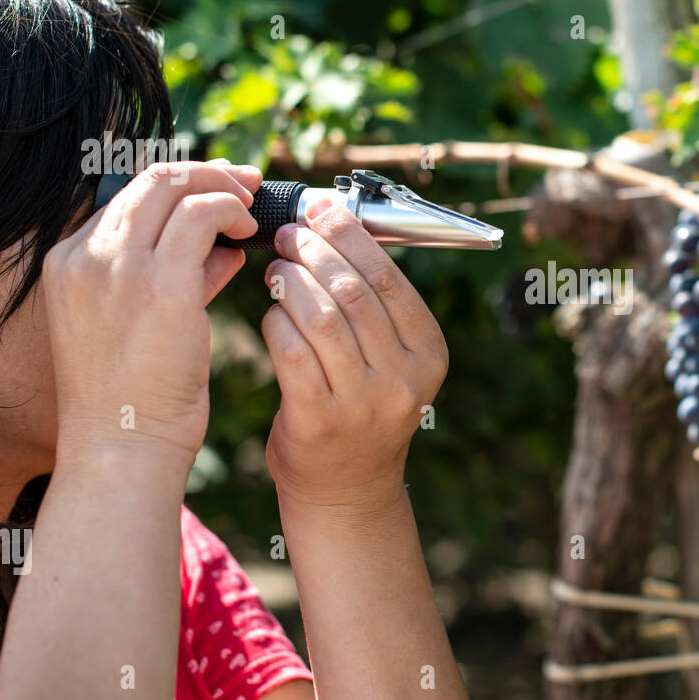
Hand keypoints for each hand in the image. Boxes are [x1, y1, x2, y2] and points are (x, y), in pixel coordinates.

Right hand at [43, 161, 260, 463]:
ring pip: (175, 185)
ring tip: (253, 208)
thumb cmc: (135, 395)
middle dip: (206, 172)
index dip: (180, 187)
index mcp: (67, 262)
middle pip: (150, 179)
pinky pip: (203, 215)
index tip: (219, 191)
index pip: (128, 198)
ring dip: (223, 187)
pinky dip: (232, 210)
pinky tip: (251, 231)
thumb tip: (225, 248)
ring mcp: (118, 267)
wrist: (120, 445)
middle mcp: (85, 255)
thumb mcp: (145, 322)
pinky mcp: (160, 285)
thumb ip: (181, 276)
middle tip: (248, 183)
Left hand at [260, 200, 448, 512]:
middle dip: (315, 251)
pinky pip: (292, 353)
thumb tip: (332, 225)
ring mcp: (365, 404)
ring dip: (291, 283)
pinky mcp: (321, 421)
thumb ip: (373, 306)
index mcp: (429, 353)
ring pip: (322, 318)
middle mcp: (404, 379)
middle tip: (287, 234)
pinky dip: (275, 324)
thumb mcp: (389, 360)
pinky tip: (270, 314)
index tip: (321, 210)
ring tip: (276, 269)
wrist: (346, 489)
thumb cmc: (361, 407)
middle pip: (354, 293)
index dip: (351, 237)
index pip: (389, 280)